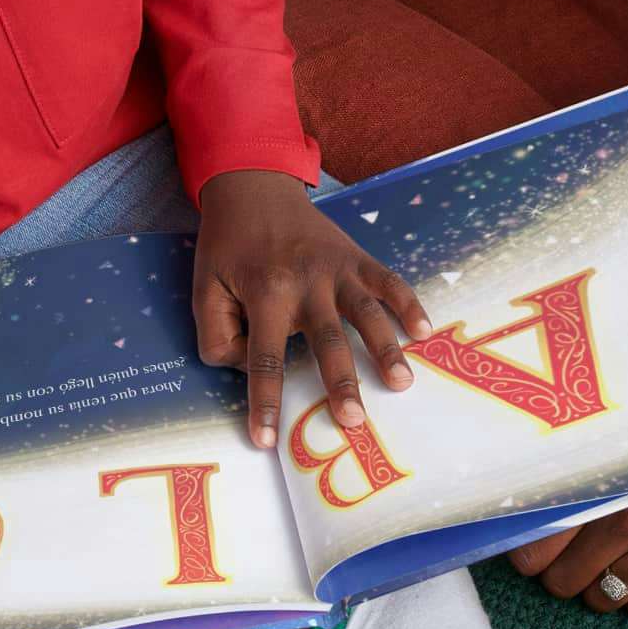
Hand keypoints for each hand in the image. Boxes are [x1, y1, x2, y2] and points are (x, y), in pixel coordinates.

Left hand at [195, 170, 430, 447]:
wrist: (253, 187)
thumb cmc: (227, 246)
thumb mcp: (203, 289)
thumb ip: (216, 335)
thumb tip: (247, 368)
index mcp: (265, 293)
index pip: (263, 359)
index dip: (265, 402)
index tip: (267, 441)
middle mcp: (305, 282)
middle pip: (326, 341)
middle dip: (341, 382)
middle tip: (353, 420)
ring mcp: (336, 268)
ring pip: (366, 313)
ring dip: (385, 348)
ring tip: (401, 383)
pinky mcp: (356, 256)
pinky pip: (388, 280)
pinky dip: (408, 303)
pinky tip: (424, 331)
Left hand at [507, 468, 627, 620]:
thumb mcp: (623, 462)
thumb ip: (579, 489)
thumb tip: (524, 529)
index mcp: (608, 484)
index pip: (543, 539)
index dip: (529, 555)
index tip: (528, 558)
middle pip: (566, 579)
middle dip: (563, 576)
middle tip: (572, 562)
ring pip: (603, 599)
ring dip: (601, 588)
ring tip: (618, 561)